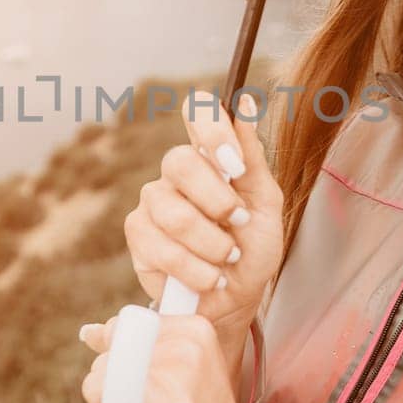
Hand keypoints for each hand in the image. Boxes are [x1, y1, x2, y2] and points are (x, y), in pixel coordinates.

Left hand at [80, 311, 263, 402]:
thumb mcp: (172, 378)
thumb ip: (133, 349)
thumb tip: (88, 332)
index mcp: (195, 329)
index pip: (123, 328)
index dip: (123, 364)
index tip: (154, 393)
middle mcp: (188, 342)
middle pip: (110, 350)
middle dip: (114, 386)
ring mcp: (176, 371)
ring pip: (100, 373)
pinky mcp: (159, 401)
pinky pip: (99, 391)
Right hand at [123, 90, 285, 345]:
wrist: (236, 298)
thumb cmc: (251, 247)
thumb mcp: (265, 203)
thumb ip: (252, 157)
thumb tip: (242, 103)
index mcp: (210, 154)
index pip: (197, 112)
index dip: (211, 128)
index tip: (234, 163)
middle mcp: (176, 172)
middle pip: (179, 162)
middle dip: (217, 201)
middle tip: (238, 223)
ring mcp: (152, 202)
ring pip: (173, 213)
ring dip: (212, 244)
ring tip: (227, 258)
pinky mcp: (138, 235)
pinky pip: (162, 248)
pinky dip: (196, 270)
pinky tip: (210, 277)